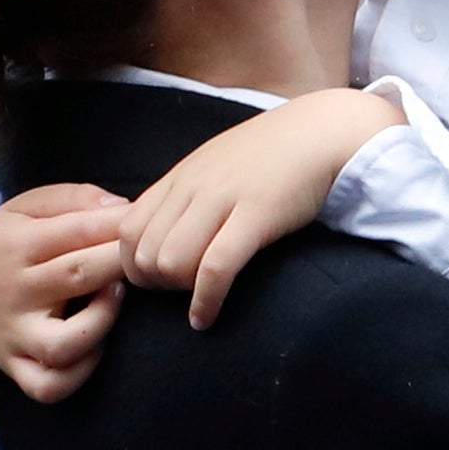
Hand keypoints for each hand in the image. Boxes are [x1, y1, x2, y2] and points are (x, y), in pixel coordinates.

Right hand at [0, 186, 133, 400]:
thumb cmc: (5, 242)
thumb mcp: (28, 207)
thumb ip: (75, 199)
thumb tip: (124, 208)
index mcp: (18, 244)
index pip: (78, 230)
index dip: (121, 226)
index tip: (147, 224)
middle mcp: (16, 291)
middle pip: (77, 276)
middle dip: (122, 263)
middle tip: (145, 259)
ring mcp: (15, 333)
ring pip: (63, 344)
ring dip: (102, 322)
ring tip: (112, 298)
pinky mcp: (14, 365)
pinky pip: (48, 384)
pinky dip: (78, 374)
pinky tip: (94, 346)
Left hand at [120, 87, 406, 327]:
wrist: (322, 131)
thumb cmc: (274, 156)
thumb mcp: (217, 168)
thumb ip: (188, 195)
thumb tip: (166, 231)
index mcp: (179, 178)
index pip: (126, 231)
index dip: (134, 265)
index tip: (160, 279)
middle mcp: (192, 188)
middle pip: (142, 252)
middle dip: (155, 284)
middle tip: (181, 292)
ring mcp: (223, 200)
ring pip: (170, 262)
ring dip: (179, 292)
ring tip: (199, 299)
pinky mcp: (256, 216)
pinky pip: (215, 267)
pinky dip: (205, 300)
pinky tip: (206, 317)